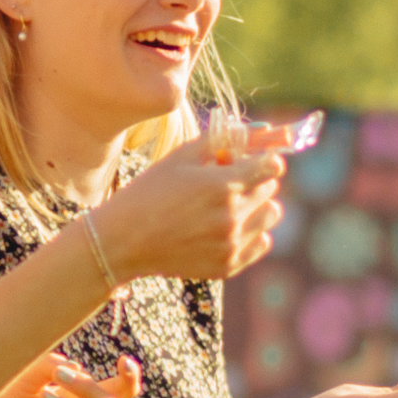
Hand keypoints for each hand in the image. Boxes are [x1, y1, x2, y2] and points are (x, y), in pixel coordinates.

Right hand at [86, 113, 304, 286]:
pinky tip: (231, 226)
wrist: (124, 241)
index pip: (273, 166)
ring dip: (259, 205)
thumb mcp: (179, 158)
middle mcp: (232, 216)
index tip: (257, 160)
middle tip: (232, 180)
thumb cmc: (148, 193)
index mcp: (222, 185)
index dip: (266, 159)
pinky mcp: (228, 265)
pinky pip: (262, 243)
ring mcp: (231, 243)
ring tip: (234, 204)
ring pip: (271, 215)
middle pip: (270, 189)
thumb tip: (247, 132)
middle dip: (256, 179)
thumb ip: (217, 142)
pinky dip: (253, 233)